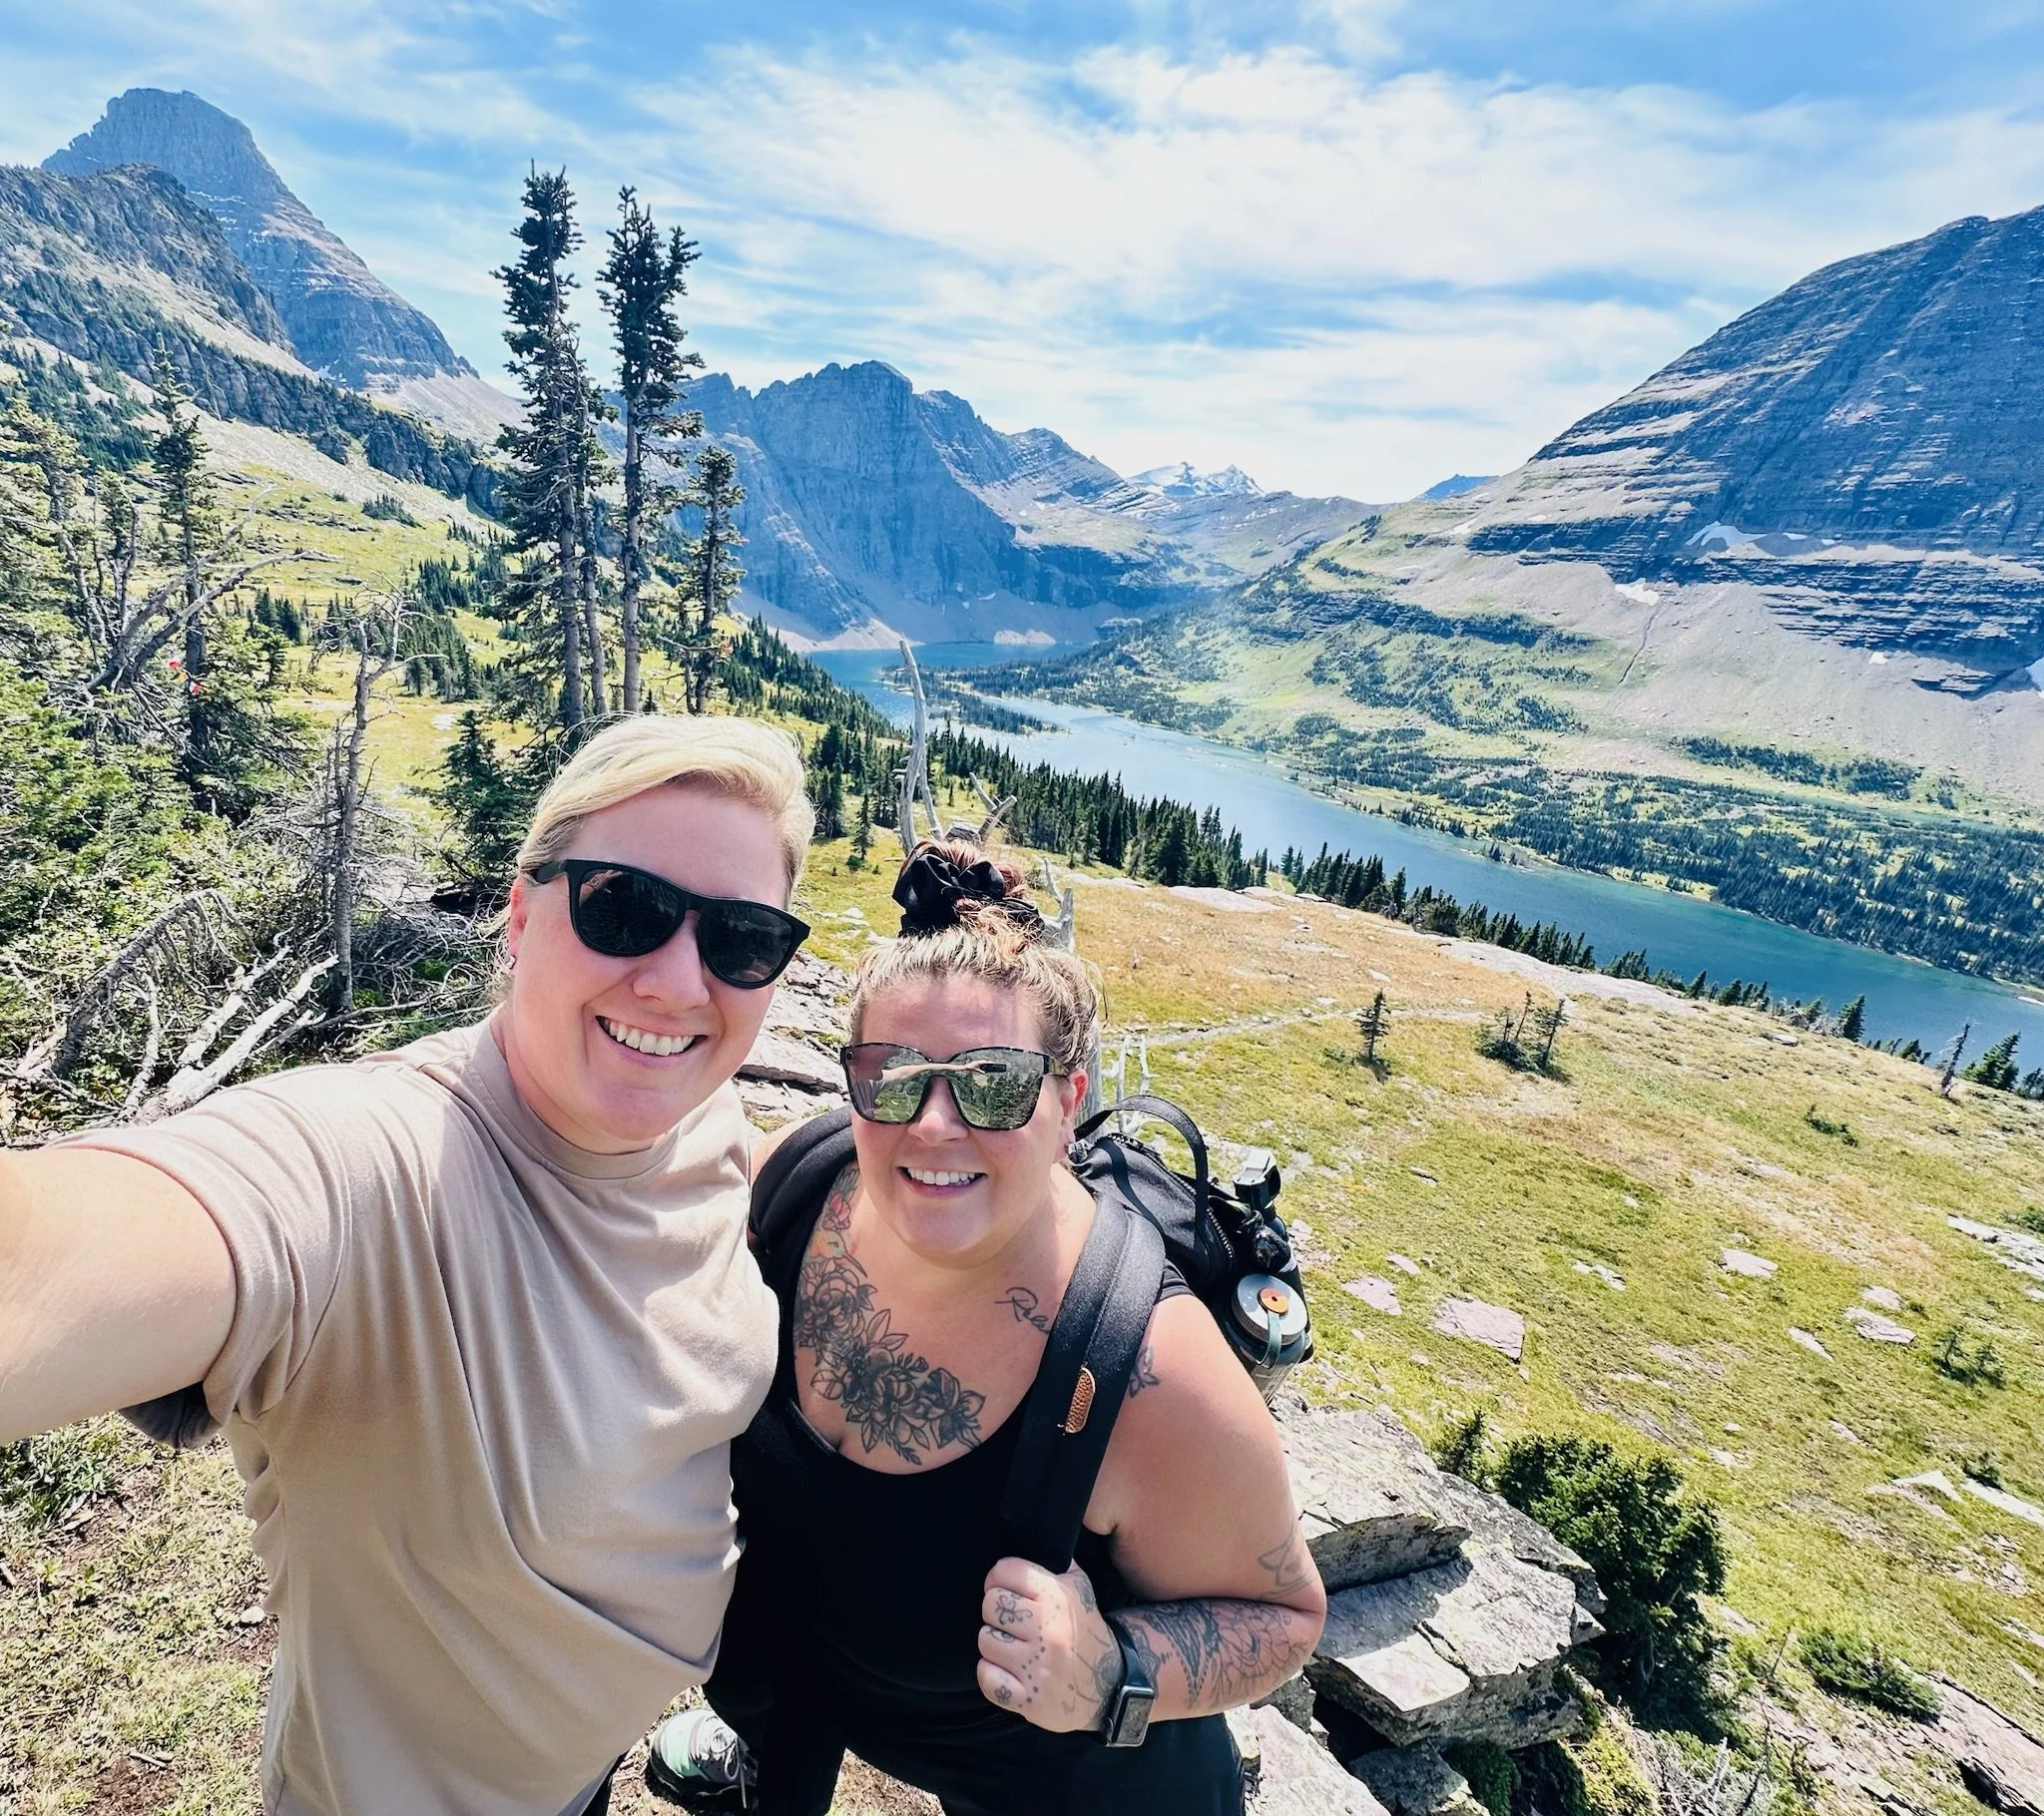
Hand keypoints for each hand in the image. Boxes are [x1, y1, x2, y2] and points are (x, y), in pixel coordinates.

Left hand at [976, 1556, 1123, 1732]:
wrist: (1110, 1684)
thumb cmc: (1085, 1629)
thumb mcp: (1079, 1588)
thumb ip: (1055, 1562)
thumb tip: (1030, 1535)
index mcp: (1056, 1597)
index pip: (1003, 1571)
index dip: (999, 1579)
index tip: (1007, 1590)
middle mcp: (1047, 1630)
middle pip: (991, 1605)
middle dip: (997, 1613)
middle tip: (1011, 1623)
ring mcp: (1037, 1666)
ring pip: (986, 1640)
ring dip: (995, 1645)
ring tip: (1014, 1649)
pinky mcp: (1028, 1698)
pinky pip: (986, 1677)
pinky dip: (991, 1675)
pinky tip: (1009, 1672)